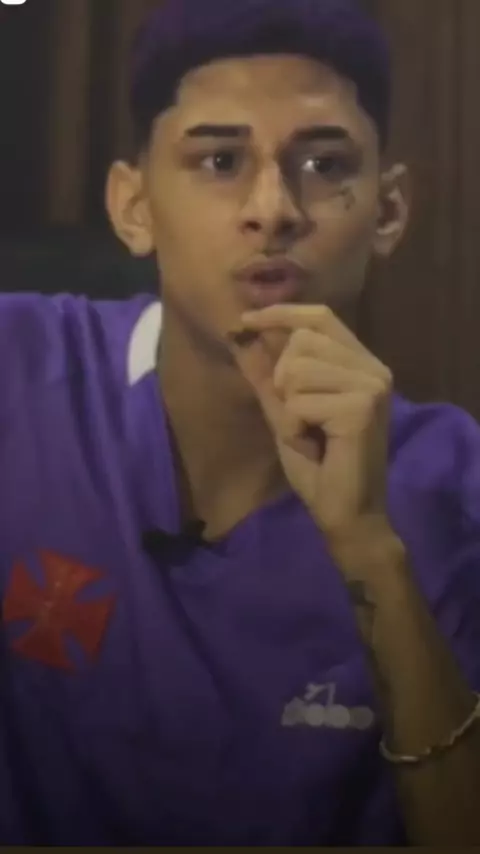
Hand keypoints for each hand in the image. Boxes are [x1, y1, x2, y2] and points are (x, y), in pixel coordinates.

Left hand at [229, 304, 393, 539]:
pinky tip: (316, 446)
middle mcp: (373, 368)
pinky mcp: (361, 408)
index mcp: (361, 363)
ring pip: (296, 370)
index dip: (281, 312)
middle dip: (283, 379)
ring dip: (289, 408)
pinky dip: (294, 427)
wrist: (347, 513)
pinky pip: (298, 401)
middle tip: (300, 417)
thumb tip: (239, 333)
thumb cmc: (319, 465)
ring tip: (310, 433)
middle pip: (301, 340)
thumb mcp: (284, 411)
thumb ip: (266, 373)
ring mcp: (371, 386)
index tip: (245, 319)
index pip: (320, 316)